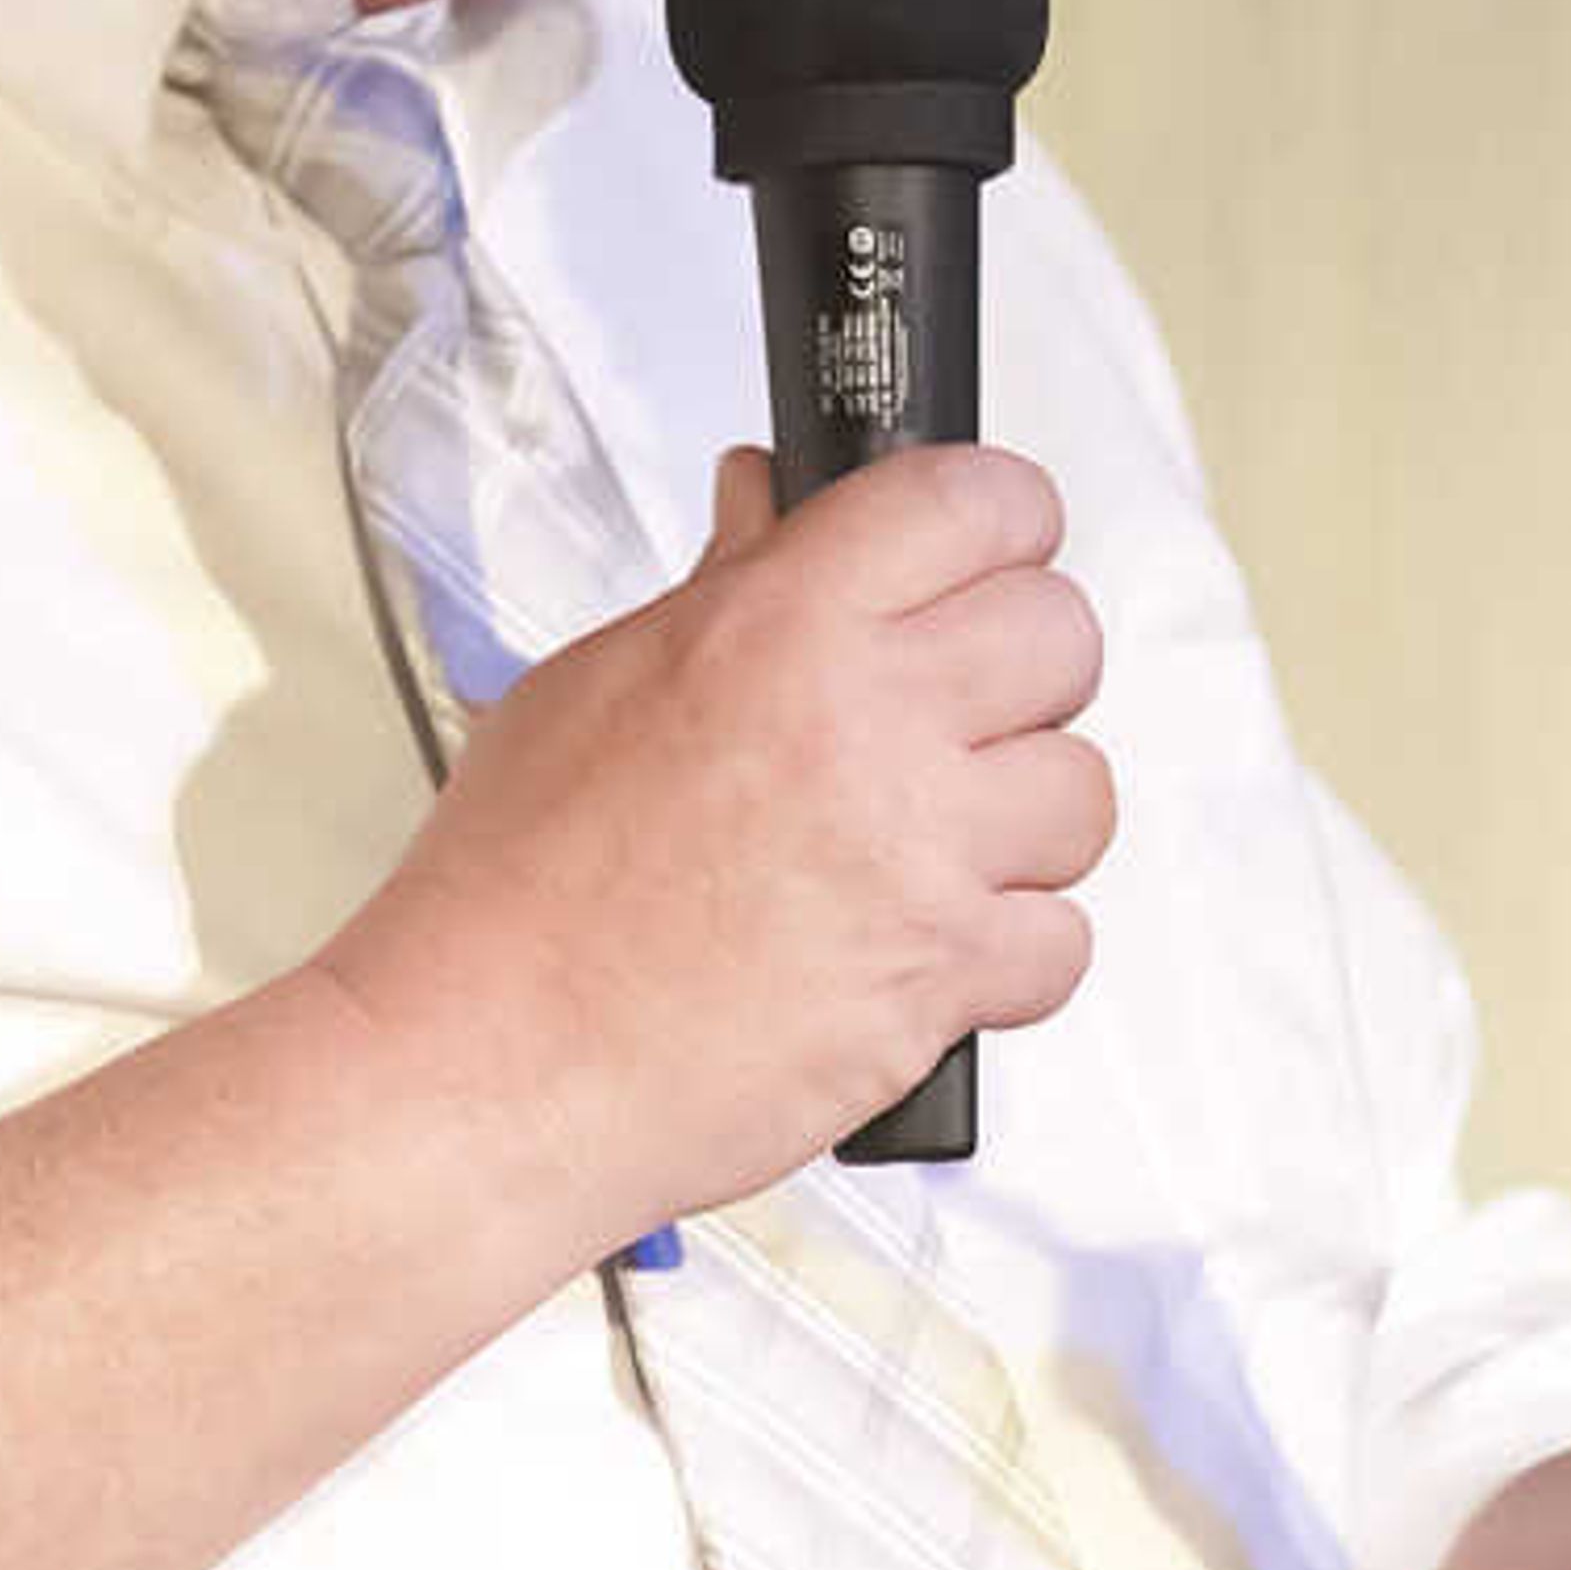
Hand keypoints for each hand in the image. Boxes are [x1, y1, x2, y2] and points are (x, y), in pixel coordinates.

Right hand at [318, 441, 1112, 1238]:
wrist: (489, 1068)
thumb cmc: (512, 896)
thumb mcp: (591, 687)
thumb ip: (718, 589)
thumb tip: (768, 505)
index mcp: (778, 626)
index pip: (973, 501)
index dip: (998, 522)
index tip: (986, 550)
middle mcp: (865, 722)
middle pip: (1059, 633)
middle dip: (1019, 670)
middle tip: (952, 711)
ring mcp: (919, 852)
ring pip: (1081, 790)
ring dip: (1021, 821)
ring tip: (930, 846)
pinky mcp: (945, 975)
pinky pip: (1061, 939)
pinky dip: (1008, 955)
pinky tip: (923, 948)